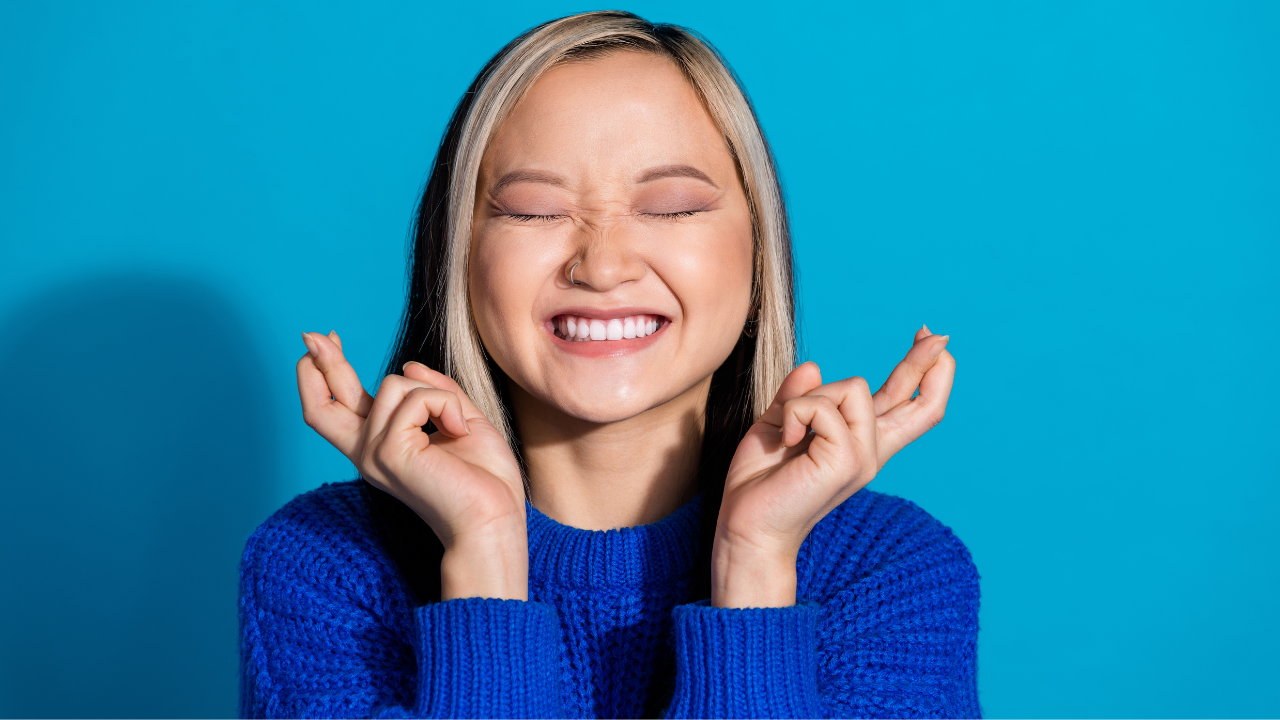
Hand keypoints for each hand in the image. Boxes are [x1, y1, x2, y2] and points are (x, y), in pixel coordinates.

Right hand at [297, 331, 526, 599]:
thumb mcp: (460, 421)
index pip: (337, 408)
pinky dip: (445, 405)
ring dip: (435, 394)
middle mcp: (368, 453)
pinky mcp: (389, 452)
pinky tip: (458, 432)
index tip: (325, 340)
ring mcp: (374, 453)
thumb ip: (435, 392)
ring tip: (457, 427)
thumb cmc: (485, 481)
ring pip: (394, 384)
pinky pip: (416, 398)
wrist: (494, 520)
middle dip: (321, 362)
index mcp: (382, 448)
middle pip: (322, 403)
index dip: (325, 373)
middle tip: (312, 332)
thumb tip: (410, 366)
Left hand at [713, 325, 954, 606]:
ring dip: (812, 397)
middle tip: (938, 333)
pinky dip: (796, 412)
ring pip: (852, 387)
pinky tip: (788, 439)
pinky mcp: (847, 461)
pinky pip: (822, 405)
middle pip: (920, 405)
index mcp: (859, 444)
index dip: (923, 372)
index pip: (906, 407)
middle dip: (926, 363)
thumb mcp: (780, 425)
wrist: (746, 526)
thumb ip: (800, 396)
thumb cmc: (761, 482)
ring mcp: (864, 457)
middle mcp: (871, 451)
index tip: (930, 339)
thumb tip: (814, 366)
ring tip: (792, 432)